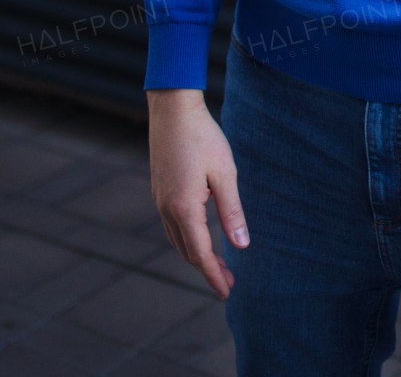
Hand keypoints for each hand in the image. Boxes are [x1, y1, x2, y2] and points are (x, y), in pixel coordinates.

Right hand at [147, 89, 248, 297]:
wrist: (172, 108)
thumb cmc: (202, 137)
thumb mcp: (224, 173)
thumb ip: (231, 211)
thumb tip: (241, 246)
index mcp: (184, 208)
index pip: (200, 254)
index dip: (214, 275)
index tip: (227, 292)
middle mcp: (167, 209)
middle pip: (187, 251)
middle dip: (207, 269)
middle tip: (228, 282)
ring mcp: (159, 199)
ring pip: (177, 239)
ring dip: (196, 254)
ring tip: (217, 262)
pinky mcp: (159, 189)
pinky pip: (171, 224)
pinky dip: (186, 238)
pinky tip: (199, 234)